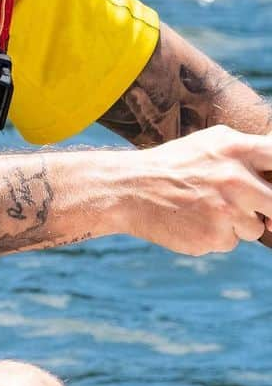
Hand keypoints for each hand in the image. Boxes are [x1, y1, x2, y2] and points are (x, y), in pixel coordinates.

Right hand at [128, 126, 271, 254]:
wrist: (128, 189)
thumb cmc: (173, 165)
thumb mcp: (209, 144)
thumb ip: (247, 154)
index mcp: (235, 148)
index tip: (269, 184)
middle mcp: (235, 178)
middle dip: (266, 209)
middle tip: (239, 203)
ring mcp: (226, 210)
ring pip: (256, 227)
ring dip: (237, 223)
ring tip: (204, 207)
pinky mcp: (215, 236)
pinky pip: (232, 242)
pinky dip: (216, 235)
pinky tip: (192, 220)